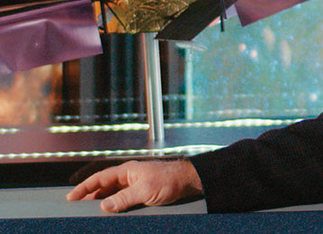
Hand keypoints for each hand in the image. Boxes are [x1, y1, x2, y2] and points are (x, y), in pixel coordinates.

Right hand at [66, 159, 202, 212]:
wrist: (189, 181)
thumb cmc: (170, 179)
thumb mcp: (145, 190)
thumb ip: (124, 198)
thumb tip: (105, 206)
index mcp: (127, 171)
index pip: (100, 178)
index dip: (84, 188)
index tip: (71, 197)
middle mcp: (130, 176)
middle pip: (104, 186)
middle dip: (90, 196)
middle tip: (76, 207)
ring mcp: (136, 184)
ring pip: (113, 194)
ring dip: (103, 202)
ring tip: (91, 212)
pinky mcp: (143, 193)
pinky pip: (124, 199)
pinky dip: (116, 206)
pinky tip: (112, 213)